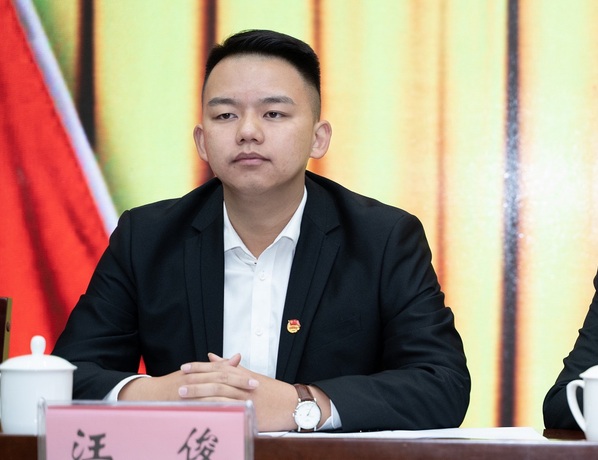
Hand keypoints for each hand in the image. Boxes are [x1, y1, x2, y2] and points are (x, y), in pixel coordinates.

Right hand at [118, 354, 256, 401]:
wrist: (152, 394)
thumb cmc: (175, 383)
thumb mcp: (197, 371)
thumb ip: (217, 366)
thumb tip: (237, 357)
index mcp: (199, 371)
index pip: (221, 370)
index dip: (238, 374)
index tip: (253, 379)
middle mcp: (195, 378)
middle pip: (220, 379)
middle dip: (238, 382)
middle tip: (254, 386)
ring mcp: (190, 391)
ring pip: (213, 392)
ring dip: (231, 396)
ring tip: (245, 401)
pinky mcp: (186, 403)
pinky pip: (202, 406)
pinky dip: (215, 408)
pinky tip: (227, 411)